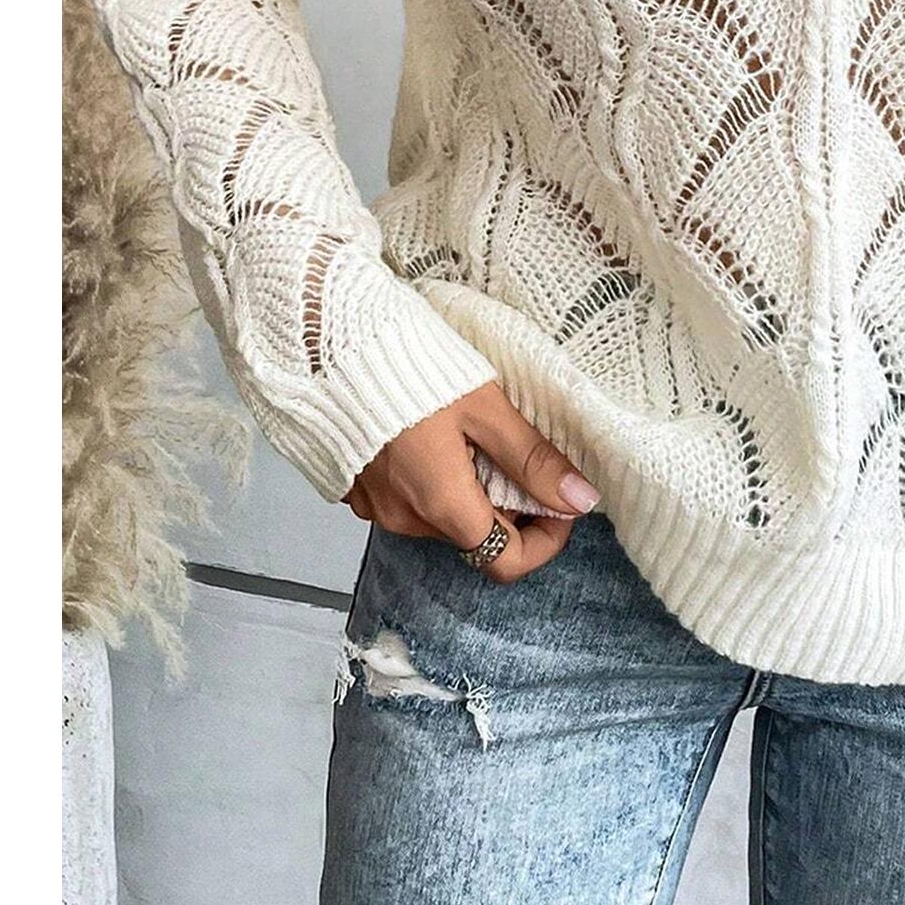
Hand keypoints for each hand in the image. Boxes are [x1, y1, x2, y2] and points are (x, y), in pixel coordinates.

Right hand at [340, 381, 600, 583]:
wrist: (325, 343)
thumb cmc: (406, 366)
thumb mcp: (485, 408)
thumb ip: (532, 459)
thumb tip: (580, 499)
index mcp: (442, 506)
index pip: (507, 562)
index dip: (546, 537)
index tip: (560, 499)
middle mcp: (406, 519)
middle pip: (477, 536)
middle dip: (511, 504)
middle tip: (520, 450)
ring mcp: (376, 505)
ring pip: (444, 516)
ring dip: (472, 489)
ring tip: (475, 432)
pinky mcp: (357, 486)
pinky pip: (410, 498)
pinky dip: (435, 478)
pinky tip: (436, 433)